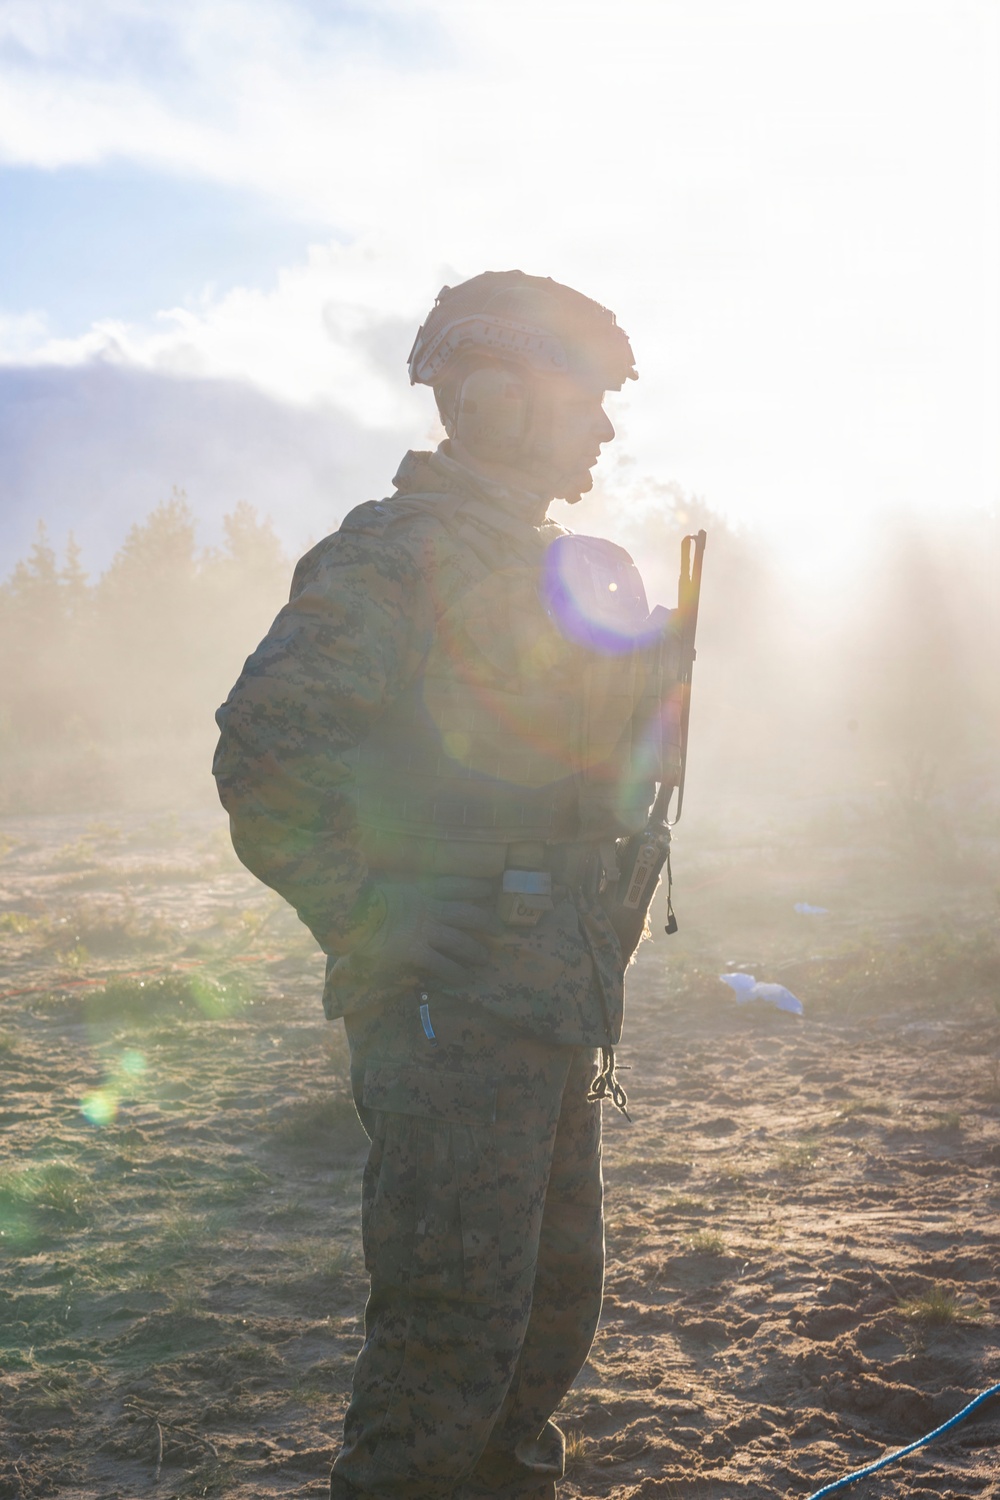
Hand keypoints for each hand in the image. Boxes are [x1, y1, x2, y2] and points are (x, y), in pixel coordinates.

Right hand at [354, 877, 497, 984]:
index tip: (488, 886)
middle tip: (500, 930)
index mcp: (420, 891)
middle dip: (486, 920)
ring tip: (485, 959)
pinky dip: (455, 973)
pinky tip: (464, 980)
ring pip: (460, 940)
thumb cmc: (363, 902)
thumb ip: (398, 895)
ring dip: (474, 950)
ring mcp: (424, 930)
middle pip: (466, 913)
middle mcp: (428, 909)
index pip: (452, 885)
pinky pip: (442, 964)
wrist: (351, 914)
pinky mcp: (416, 951)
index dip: (472, 885)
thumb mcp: (385, 890)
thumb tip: (398, 894)